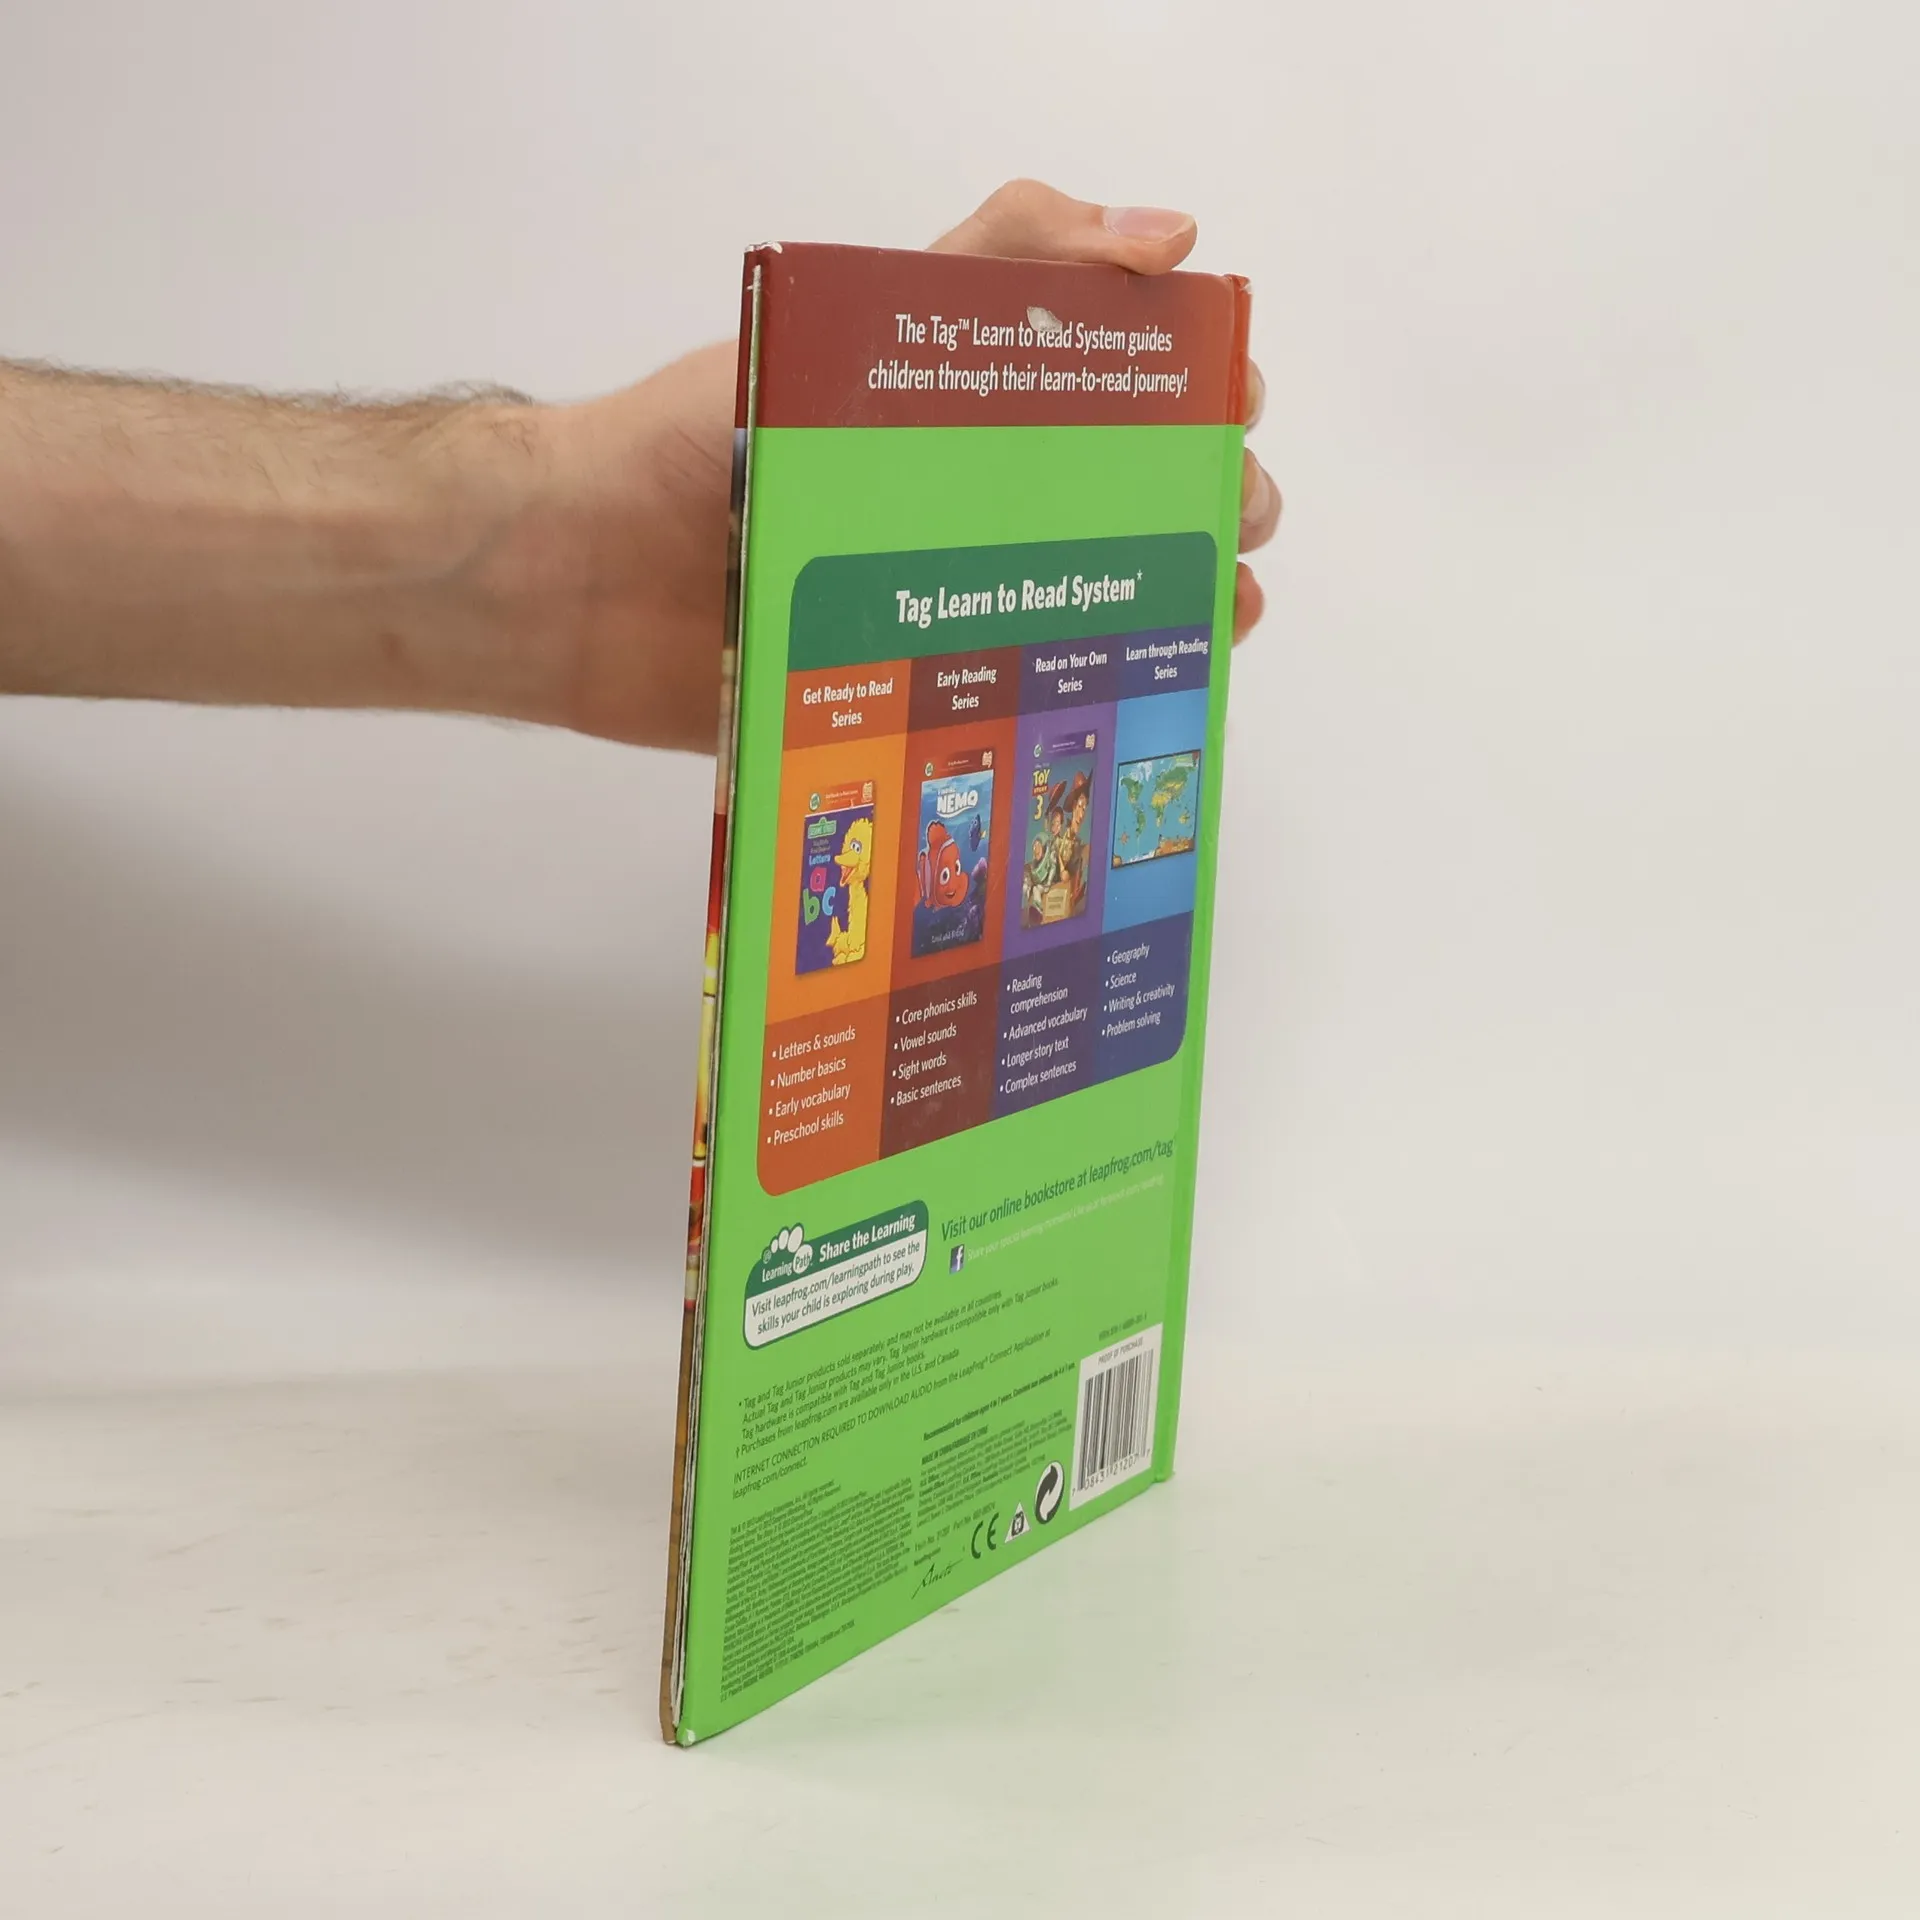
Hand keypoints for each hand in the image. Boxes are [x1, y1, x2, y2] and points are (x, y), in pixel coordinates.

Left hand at [535, 180, 1279, 751]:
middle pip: (1120, 509)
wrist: (580, 576)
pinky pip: (1008, 709)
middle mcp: (962, 512)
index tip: (1229, 408)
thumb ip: (996, 258)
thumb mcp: (854, 318)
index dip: (1187, 396)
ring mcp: (941, 611)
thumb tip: (1169, 236)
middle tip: (1224, 519)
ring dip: (1171, 609)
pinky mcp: (909, 703)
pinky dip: (1082, 707)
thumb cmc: (705, 436)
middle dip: (1199, 505)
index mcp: (961, 419)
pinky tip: (1137, 708)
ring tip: (1212, 616)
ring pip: (1090, 612)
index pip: (1111, 396)